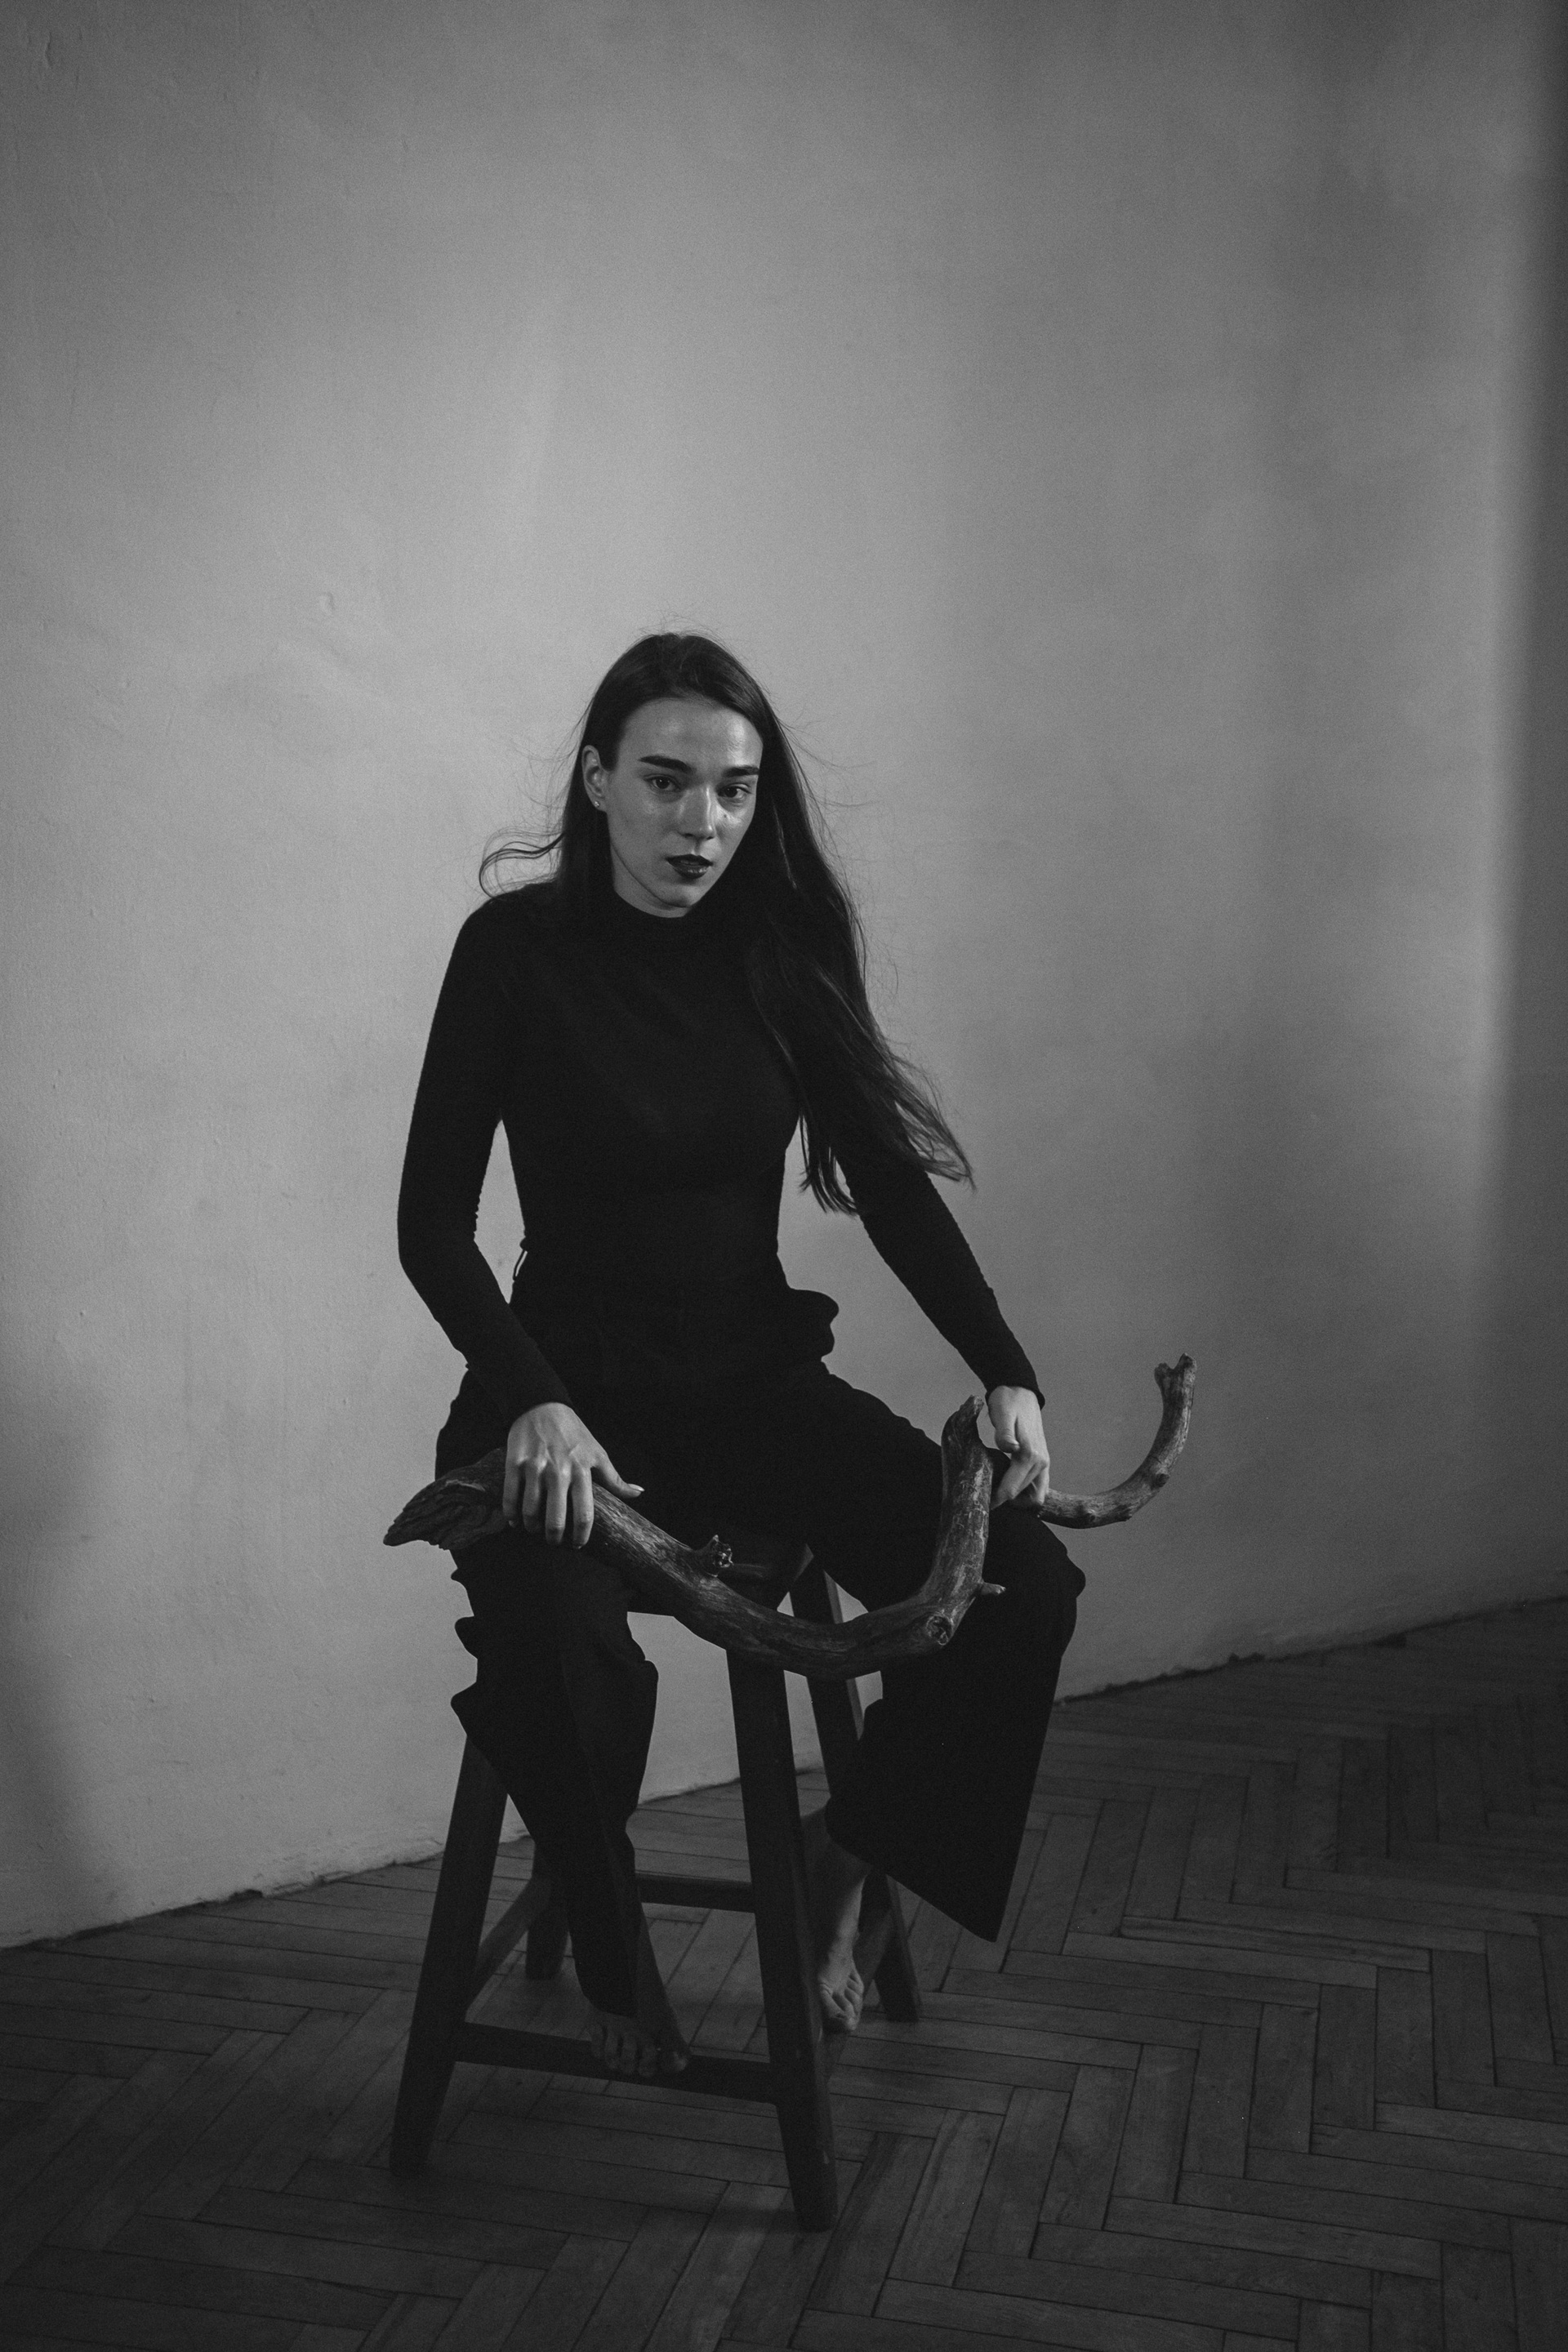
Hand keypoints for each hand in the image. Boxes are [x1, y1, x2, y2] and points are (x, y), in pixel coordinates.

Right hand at [503, 1403, 642, 1548]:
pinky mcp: (514, 1463)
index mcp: (581, 1471)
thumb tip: (638, 1494)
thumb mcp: (597, 1453)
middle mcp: (558, 1472)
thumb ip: (615, 1478)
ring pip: (530, 1511)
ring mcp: (535, 1468)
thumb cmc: (573, 1432)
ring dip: (532, 1527)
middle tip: (554, 1541)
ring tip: (535, 1530)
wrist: (542, 1406)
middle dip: (554, 1537)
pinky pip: (510, 1496)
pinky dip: (511, 1514)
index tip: (578, 1544)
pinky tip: (515, 1521)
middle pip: (555, 1518)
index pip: (584, 1514)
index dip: (581, 1535)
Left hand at [986, 1385, 1051, 1511]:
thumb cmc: (1008, 1402)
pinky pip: (1038, 1488)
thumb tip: (1009, 1448)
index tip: (982, 1503)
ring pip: (1034, 1496)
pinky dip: (1025, 1493)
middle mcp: (1041, 1462)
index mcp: (1030, 1455)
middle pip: (1021, 1496)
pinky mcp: (1042, 1462)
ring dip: (1017, 1500)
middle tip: (984, 1498)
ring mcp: (1044, 1463)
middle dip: (1004, 1501)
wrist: (1021, 1392)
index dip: (996, 1500)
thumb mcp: (1002, 1414)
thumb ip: (1004, 1433)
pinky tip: (1008, 1487)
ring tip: (996, 1495)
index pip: (1012, 1489)